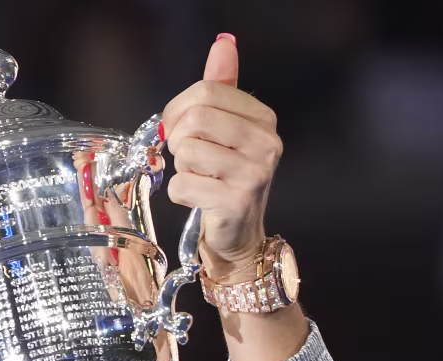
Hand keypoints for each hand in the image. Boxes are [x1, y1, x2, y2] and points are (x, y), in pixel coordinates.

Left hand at [161, 35, 281, 276]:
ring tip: (199, 177)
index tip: (176, 127)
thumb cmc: (226, 179)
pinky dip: (180, 193)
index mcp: (263, 119)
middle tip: (185, 156)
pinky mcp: (234, 201)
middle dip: (177, 138)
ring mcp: (253, 173)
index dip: (178, 109)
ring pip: (186, 151)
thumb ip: (222, 87)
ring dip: (181, 167)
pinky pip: (182, 185)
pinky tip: (198, 198)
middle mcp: (266, 142)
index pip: (207, 91)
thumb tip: (223, 44)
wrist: (238, 236)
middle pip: (195, 119)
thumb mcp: (226, 129)